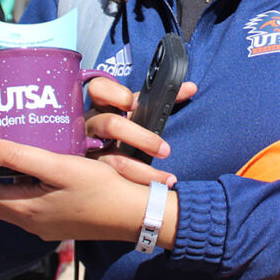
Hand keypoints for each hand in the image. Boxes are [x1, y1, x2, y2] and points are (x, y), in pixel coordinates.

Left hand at [0, 143, 176, 246]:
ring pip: (5, 204)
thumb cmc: (100, 189)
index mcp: (25, 209)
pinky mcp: (57, 222)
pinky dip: (13, 189)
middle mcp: (29, 221)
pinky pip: (23, 206)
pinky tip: (26, 171)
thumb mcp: (61, 167)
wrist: (134, 216)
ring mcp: (43, 225)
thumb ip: (23, 157)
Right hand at [82, 75, 196, 185]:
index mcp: (101, 105)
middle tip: (164, 150)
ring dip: (143, 171)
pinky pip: (112, 183)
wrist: (93, 160)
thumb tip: (192, 87)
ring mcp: (88, 151)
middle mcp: (91, 126)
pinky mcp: (90, 174)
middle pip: (111, 125)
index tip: (131, 104)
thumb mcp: (136, 112)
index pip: (99, 88)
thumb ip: (161, 100)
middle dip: (141, 137)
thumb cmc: (122, 129)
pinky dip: (136, 186)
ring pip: (112, 160)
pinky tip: (151, 192)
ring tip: (166, 179)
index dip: (114, 94)